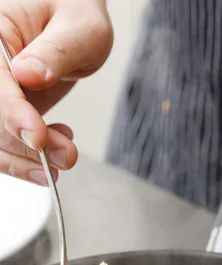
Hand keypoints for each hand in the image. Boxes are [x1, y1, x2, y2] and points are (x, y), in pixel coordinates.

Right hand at [0, 0, 112, 183]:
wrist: (75, 21)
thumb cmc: (76, 12)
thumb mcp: (79, 26)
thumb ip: (55, 51)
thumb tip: (28, 74)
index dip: (13, 114)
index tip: (38, 137)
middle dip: (26, 145)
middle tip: (65, 156)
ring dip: (28, 159)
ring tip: (65, 157)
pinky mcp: (8, 110)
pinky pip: (8, 144)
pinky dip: (30, 157)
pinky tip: (58, 148)